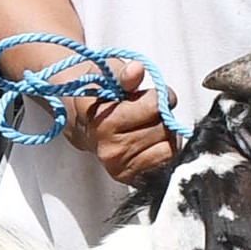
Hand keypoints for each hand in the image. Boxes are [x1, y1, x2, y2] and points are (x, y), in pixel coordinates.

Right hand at [76, 71, 179, 185]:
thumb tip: (136, 70)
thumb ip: (124, 74)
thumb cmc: (98, 96)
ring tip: (147, 128)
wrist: (81, 122)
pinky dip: (162, 152)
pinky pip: (165, 164)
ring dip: (164, 137)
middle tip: (146, 114)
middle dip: (161, 118)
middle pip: (165, 129)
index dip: (159, 96)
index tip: (149, 95)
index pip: (155, 106)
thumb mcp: (107, 75)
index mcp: (103, 122)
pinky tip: (149, 144)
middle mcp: (110, 149)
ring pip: (169, 148)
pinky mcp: (130, 179)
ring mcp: (120, 168)